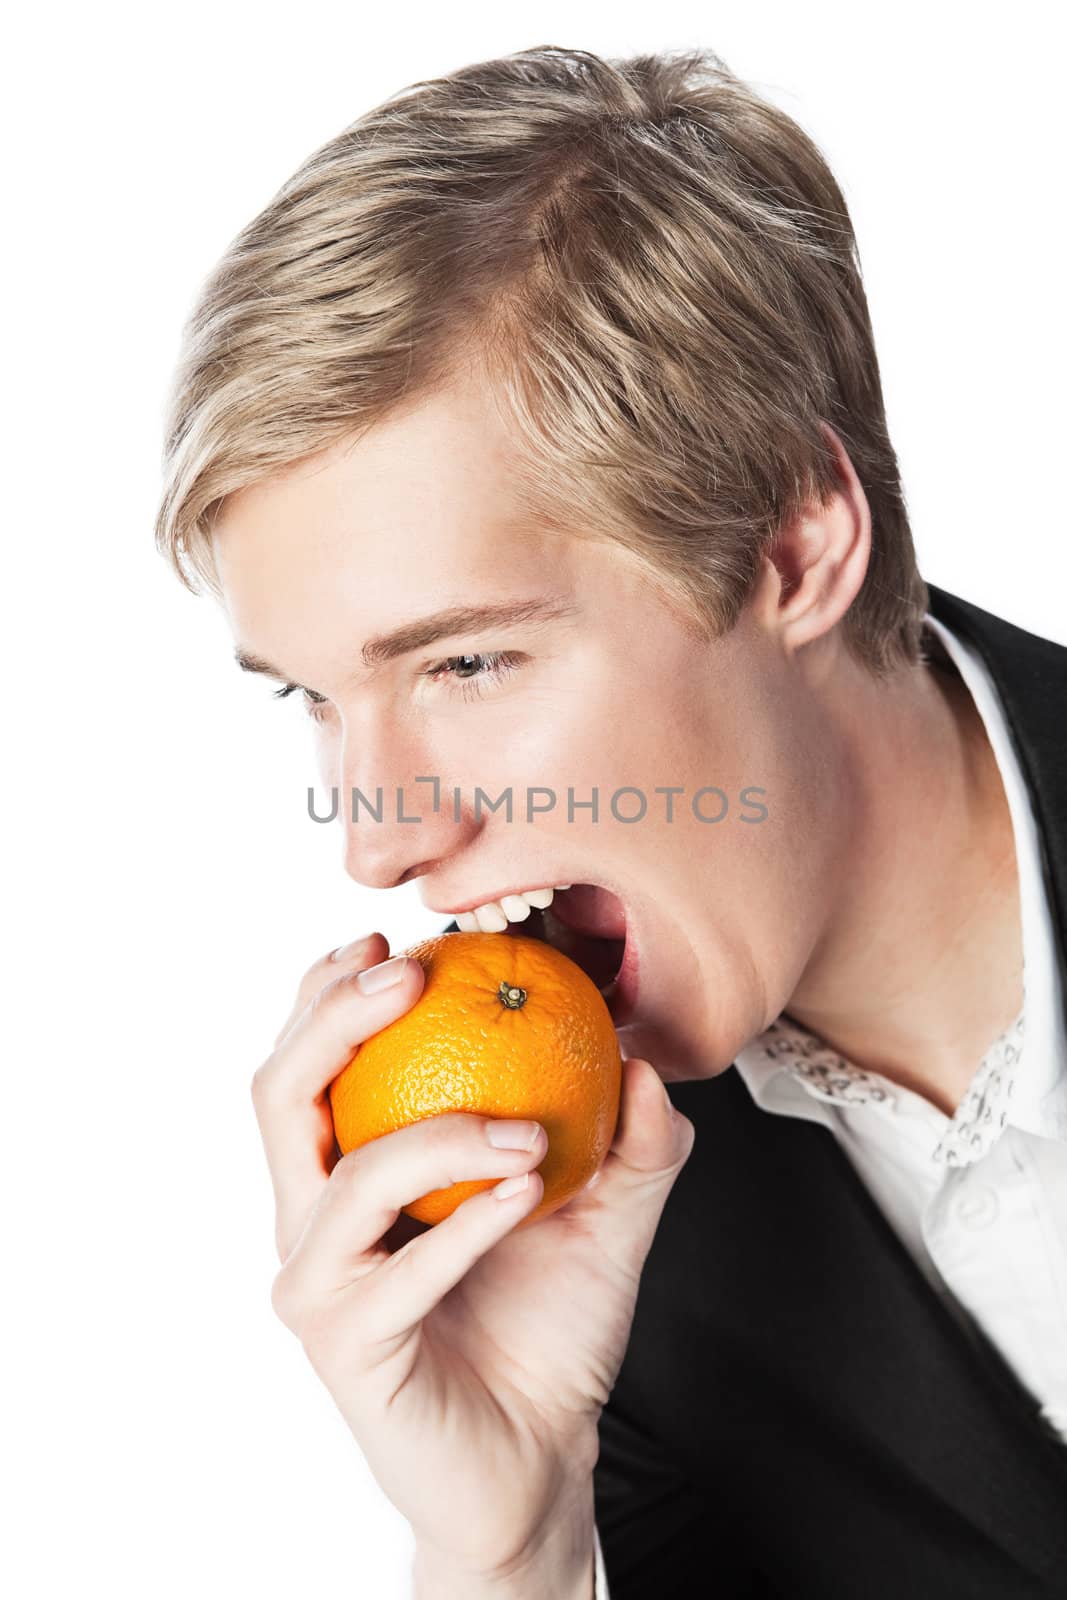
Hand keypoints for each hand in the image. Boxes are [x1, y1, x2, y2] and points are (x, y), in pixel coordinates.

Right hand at [252, 931, 694, 1582]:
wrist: (541, 1453)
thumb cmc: (550, 1323)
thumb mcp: (606, 1213)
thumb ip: (630, 1140)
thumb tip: (645, 1059)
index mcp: (346, 1170)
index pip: (308, 1062)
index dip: (331, 991)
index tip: (398, 943)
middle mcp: (313, 1219)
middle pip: (279, 1095)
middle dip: (332, 1018)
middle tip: (410, 974)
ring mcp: (320, 1284)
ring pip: (340, 1176)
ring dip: (436, 1134)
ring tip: (529, 1132)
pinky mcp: (345, 1346)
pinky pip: (394, 1272)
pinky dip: (463, 1225)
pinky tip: (527, 1193)